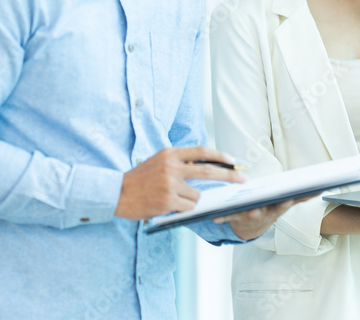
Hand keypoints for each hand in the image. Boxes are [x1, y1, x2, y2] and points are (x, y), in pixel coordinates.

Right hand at [114, 146, 245, 220]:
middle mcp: (172, 167)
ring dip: (192, 200)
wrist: (116, 193)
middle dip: (230, 175)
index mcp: (170, 153)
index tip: (233, 161)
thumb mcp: (158, 161)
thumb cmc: (139, 179)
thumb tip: (206, 166)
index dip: (220, 155)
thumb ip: (179, 161)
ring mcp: (170, 185)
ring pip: (197, 196)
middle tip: (243, 179)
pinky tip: (169, 206)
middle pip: (209, 171)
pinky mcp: (167, 201)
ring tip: (174, 199)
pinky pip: (187, 207)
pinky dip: (183, 209)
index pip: (202, 151)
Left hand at [213, 194, 316, 240]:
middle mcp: (264, 214)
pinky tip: (214, 216)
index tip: (291, 198)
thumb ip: (301, 197)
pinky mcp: (235, 218)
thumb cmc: (269, 208)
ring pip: (246, 215)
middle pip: (265, 211)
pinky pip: (227, 217)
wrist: (251, 228)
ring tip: (243, 209)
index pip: (285, 204)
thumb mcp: (285, 204)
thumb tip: (320, 190)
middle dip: (265, 209)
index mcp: (277, 208)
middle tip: (266, 207)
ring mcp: (249, 217)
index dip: (288, 201)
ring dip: (243, 213)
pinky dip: (221, 217)